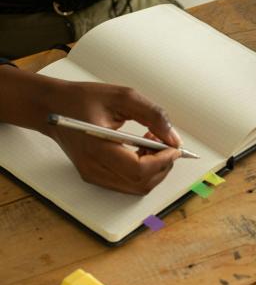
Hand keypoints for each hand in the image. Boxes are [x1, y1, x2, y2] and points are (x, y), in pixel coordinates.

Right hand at [45, 81, 181, 193]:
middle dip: (162, 165)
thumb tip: (173, 138)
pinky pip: (129, 183)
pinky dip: (143, 171)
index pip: (138, 170)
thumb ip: (152, 115)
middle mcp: (93, 168)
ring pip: (137, 187)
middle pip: (141, 183)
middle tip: (164, 142)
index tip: (174, 147)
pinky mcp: (95, 176)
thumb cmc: (82, 99)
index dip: (163, 161)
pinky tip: (141, 149)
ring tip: (150, 142)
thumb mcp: (123, 97)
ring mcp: (93, 175)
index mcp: (96, 148)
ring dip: (154, 168)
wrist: (52, 107)